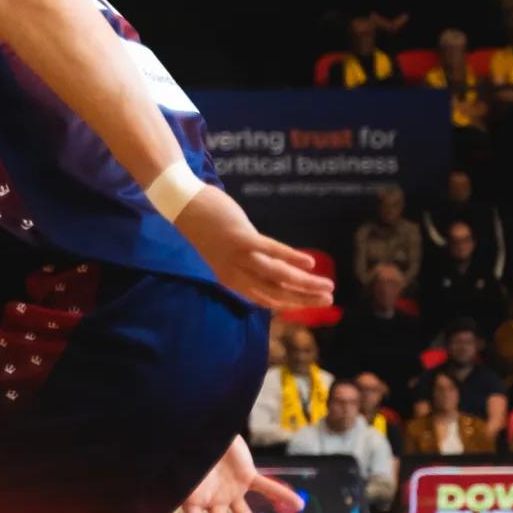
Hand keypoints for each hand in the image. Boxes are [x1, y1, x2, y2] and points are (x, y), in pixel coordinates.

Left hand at [175, 187, 333, 312]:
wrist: (183, 205)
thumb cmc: (207, 227)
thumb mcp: (226, 253)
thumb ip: (248, 263)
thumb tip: (275, 270)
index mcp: (231, 279)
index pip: (265, 299)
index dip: (291, 305)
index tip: (311, 307)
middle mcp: (235, 273)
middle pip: (276, 293)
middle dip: (304, 299)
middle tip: (329, 301)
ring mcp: (238, 256)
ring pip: (277, 276)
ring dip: (305, 283)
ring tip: (327, 286)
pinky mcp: (241, 238)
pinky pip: (271, 251)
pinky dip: (291, 258)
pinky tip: (310, 263)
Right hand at [177, 435, 302, 512]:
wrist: (202, 425)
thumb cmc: (183, 444)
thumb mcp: (175, 466)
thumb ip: (172, 481)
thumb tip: (153, 496)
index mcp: (193, 498)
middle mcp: (213, 498)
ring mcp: (230, 488)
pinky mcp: (246, 474)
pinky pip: (266, 486)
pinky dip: (282, 494)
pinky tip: (298, 505)